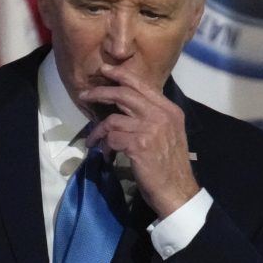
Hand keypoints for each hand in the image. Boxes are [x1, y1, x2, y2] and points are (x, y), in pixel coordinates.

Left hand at [80, 63, 199, 217]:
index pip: (142, 85)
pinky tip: (108, 155)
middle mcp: (162, 115)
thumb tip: (125, 106)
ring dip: (99, 131)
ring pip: (113, 119)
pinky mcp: (139, 144)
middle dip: (100, 93)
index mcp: (169, 110)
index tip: (104, 70)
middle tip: (84, 95)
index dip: (121, 75)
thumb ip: (152, 117)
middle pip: (124, 95)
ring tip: (94, 140)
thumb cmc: (169, 165)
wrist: (177, 191)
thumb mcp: (167, 134)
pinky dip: (105, 146)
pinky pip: (112, 138)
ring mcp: (151, 129)